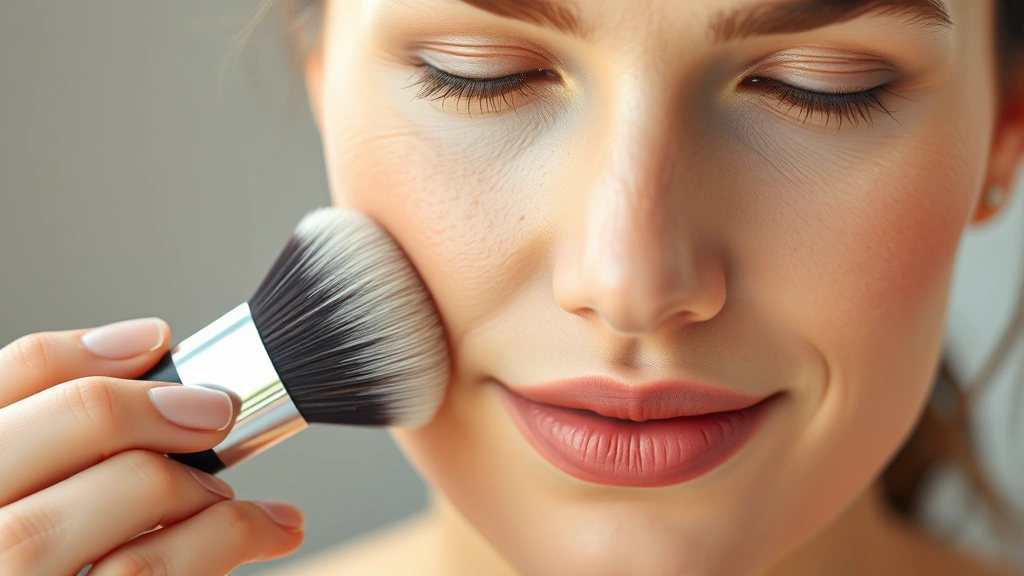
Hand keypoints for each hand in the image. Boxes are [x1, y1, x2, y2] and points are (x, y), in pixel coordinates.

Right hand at [0, 317, 304, 575]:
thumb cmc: (52, 553)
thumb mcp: (26, 496)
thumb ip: (57, 449)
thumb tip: (143, 349)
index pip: (4, 384)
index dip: (84, 353)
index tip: (157, 342)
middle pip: (59, 442)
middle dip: (152, 412)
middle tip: (216, 411)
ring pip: (122, 524)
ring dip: (203, 496)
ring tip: (245, 499)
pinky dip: (224, 546)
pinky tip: (265, 532)